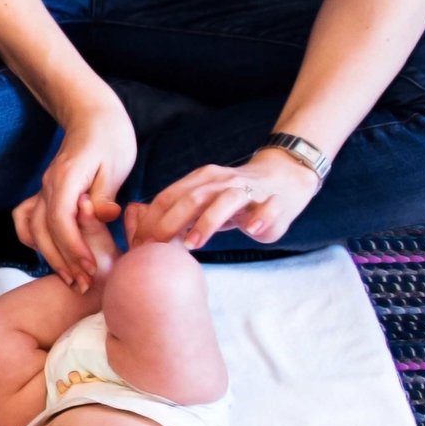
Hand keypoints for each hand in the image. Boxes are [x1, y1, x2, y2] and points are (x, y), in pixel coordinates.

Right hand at [13, 91, 136, 290]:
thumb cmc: (110, 138)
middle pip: (43, 231)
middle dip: (62, 261)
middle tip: (84, 284)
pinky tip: (50, 254)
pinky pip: (27, 220)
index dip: (73, 248)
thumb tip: (103, 216)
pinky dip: (33, 240)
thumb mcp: (116, 163)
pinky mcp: (44, 194)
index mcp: (65, 178)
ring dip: (49, 256)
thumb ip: (105, 194)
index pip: (61, 220)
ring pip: (33, 229)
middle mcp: (47, 186)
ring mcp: (42, 190)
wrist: (92, 116)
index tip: (90, 268)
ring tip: (71, 277)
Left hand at [136, 150, 318, 248]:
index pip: (170, 197)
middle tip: (156, 248)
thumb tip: (146, 235)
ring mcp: (250, 189)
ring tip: (193, 245)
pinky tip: (251, 230)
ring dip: (207, 222)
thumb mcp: (206, 203)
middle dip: (170, 222)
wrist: (286, 178)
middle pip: (193, 198)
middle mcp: (223, 181)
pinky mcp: (276, 201)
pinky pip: (269, 206)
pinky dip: (261, 216)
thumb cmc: (236, 199)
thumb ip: (182, 215)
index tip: (138, 244)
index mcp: (201, 180)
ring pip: (226, 200)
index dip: (151, 219)